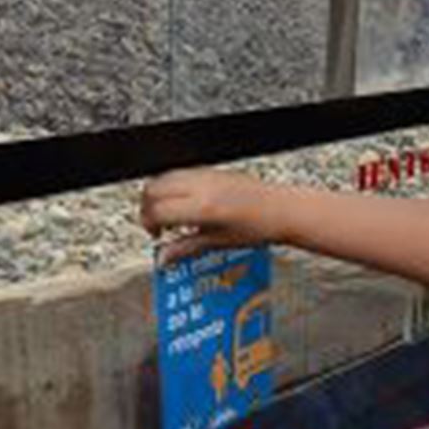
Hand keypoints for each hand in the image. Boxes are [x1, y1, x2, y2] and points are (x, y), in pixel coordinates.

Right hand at [139, 169, 287, 262]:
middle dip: (147, 208)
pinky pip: (180, 173)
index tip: (156, 235)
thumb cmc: (258, 227)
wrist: (281, 209)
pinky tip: (183, 204)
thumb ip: (186, 248)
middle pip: (153, 189)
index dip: (148, 224)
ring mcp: (205, 175)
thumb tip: (163, 258)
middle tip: (156, 226)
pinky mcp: (211, 170)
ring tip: (169, 215)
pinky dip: (172, 187)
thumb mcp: (218, 243)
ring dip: (158, 195)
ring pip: (164, 177)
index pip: (157, 210)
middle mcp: (201, 187)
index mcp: (202, 208)